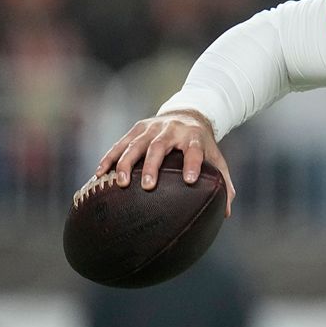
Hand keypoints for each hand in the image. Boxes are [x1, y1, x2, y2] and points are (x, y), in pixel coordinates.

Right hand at [95, 110, 236, 215]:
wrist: (187, 114)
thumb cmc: (202, 144)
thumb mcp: (215, 158)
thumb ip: (223, 182)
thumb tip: (226, 213)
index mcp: (194, 137)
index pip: (194, 150)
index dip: (193, 163)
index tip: (190, 180)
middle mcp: (172, 130)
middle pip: (159, 146)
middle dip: (152, 166)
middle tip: (147, 186)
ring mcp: (151, 128)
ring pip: (136, 144)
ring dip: (126, 163)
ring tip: (120, 183)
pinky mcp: (136, 129)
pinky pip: (120, 144)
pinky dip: (109, 158)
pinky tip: (100, 174)